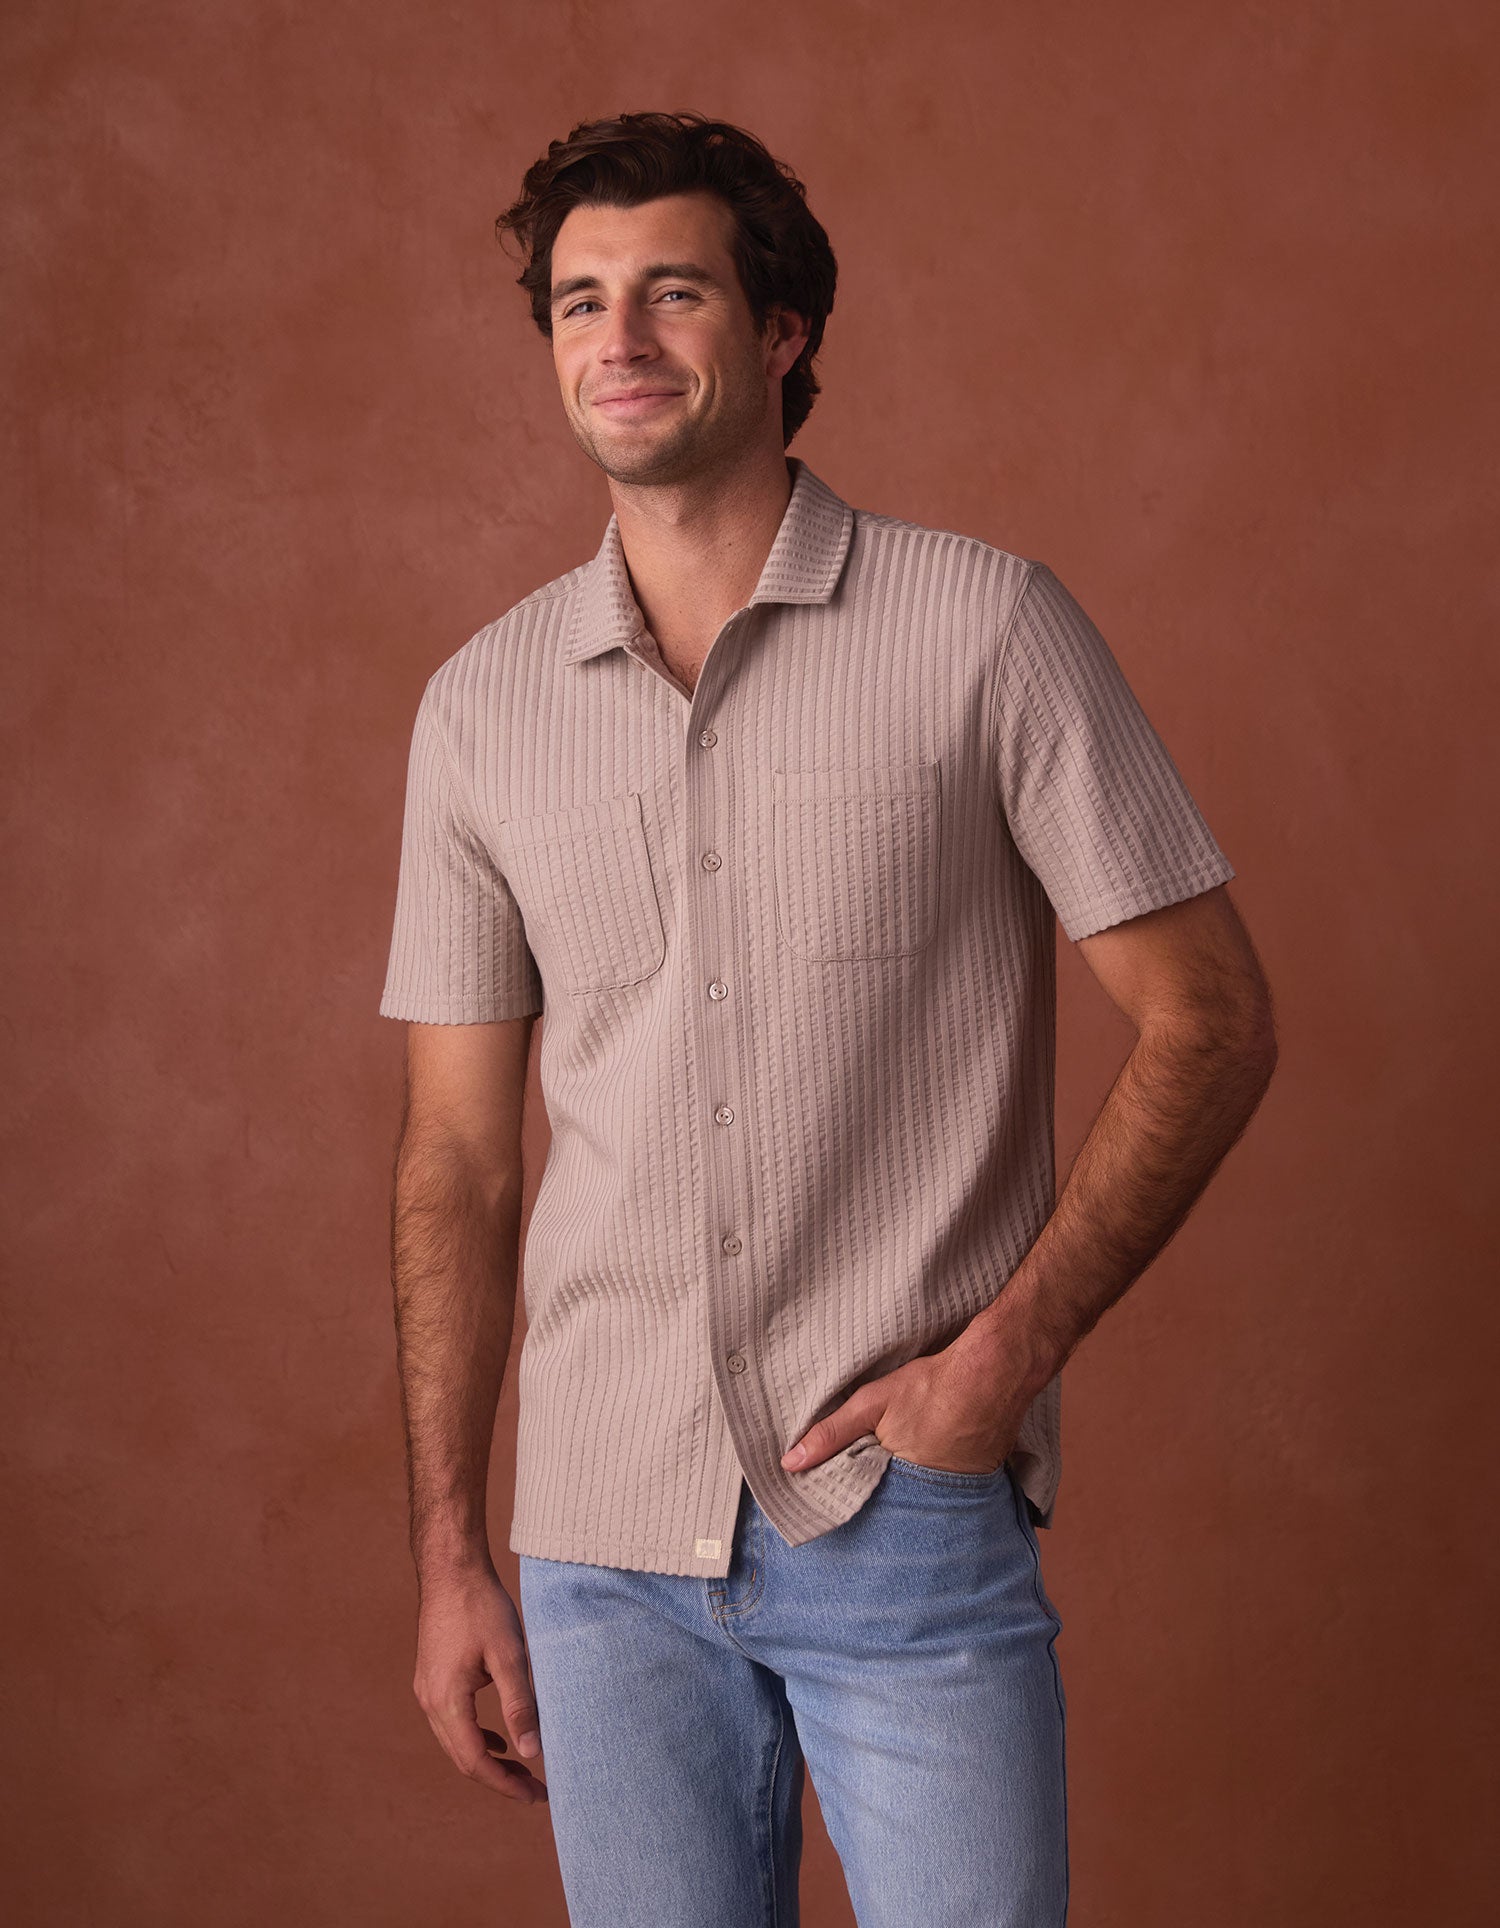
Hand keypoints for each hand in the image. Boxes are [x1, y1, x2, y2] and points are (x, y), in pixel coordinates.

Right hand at [412, 1558, 548, 1804]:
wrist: (451, 1569)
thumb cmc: (481, 1606)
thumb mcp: (509, 1655)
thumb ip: (520, 1705)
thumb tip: (532, 1752)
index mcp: (447, 1701)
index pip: (475, 1762)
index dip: (506, 1785)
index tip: (536, 1796)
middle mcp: (430, 1702)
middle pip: (463, 1759)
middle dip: (500, 1779)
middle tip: (537, 1790)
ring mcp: (427, 1690)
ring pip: (457, 1742)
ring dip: (489, 1760)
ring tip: (523, 1770)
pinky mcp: (432, 1678)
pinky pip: (453, 1723)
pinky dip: (477, 1738)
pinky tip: (499, 1739)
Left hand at [778, 1339, 1027, 1477]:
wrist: (995, 1375)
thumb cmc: (932, 1387)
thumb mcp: (872, 1403)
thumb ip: (831, 1434)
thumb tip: (789, 1463)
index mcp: (896, 1482)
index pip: (861, 1500)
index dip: (846, 1494)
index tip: (826, 1494)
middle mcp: (925, 1496)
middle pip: (889, 1501)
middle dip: (873, 1496)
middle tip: (853, 1490)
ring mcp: (953, 1492)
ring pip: (916, 1496)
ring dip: (903, 1488)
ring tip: (892, 1475)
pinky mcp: (975, 1482)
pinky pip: (943, 1489)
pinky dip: (932, 1480)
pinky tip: (928, 1463)